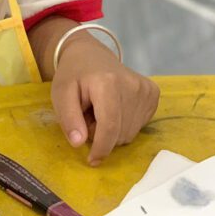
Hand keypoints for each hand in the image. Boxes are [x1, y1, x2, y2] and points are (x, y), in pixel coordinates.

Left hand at [51, 35, 158, 165]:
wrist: (90, 55)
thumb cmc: (73, 76)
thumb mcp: (61, 95)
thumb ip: (69, 119)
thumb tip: (79, 143)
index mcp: (108, 83)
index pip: (110, 126)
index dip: (101, 148)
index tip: (92, 160)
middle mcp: (132, 85)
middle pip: (121, 133)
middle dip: (102, 135)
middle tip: (88, 117)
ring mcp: (146, 89)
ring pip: (130, 132)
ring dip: (112, 130)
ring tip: (100, 111)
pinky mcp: (153, 93)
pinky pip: (139, 125)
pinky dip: (124, 124)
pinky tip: (114, 108)